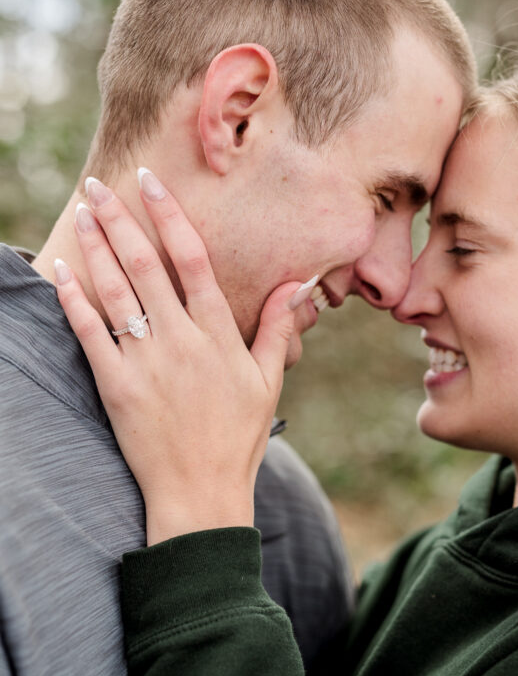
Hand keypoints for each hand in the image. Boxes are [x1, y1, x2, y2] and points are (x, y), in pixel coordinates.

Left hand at [55, 169, 316, 544]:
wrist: (200, 493)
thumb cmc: (238, 440)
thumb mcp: (268, 383)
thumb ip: (279, 330)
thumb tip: (297, 286)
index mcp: (220, 336)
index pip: (193, 260)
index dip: (170, 216)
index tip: (151, 182)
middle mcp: (182, 342)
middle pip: (145, 266)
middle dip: (120, 219)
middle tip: (99, 185)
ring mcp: (146, 364)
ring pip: (115, 292)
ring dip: (95, 247)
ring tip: (81, 213)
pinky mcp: (116, 387)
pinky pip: (90, 333)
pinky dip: (73, 299)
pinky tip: (61, 270)